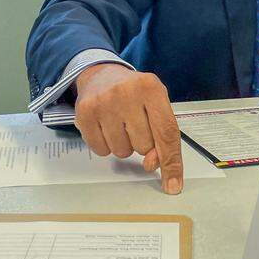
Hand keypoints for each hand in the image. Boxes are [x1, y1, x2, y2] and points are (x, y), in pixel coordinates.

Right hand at [73, 63, 183, 194]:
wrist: (101, 74)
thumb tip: (152, 165)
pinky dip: (106, 145)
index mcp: (151, 88)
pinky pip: (101, 150)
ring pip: (123, 151)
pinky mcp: (84, 113)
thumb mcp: (155, 104)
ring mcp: (104, 102)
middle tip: (134, 123)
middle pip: (144, 146)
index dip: (171, 161)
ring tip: (119, 122)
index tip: (173, 184)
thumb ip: (162, 135)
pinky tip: (106, 126)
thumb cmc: (134, 93)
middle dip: (142, 143)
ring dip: (124, 144)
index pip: (166, 132)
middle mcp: (127, 92)